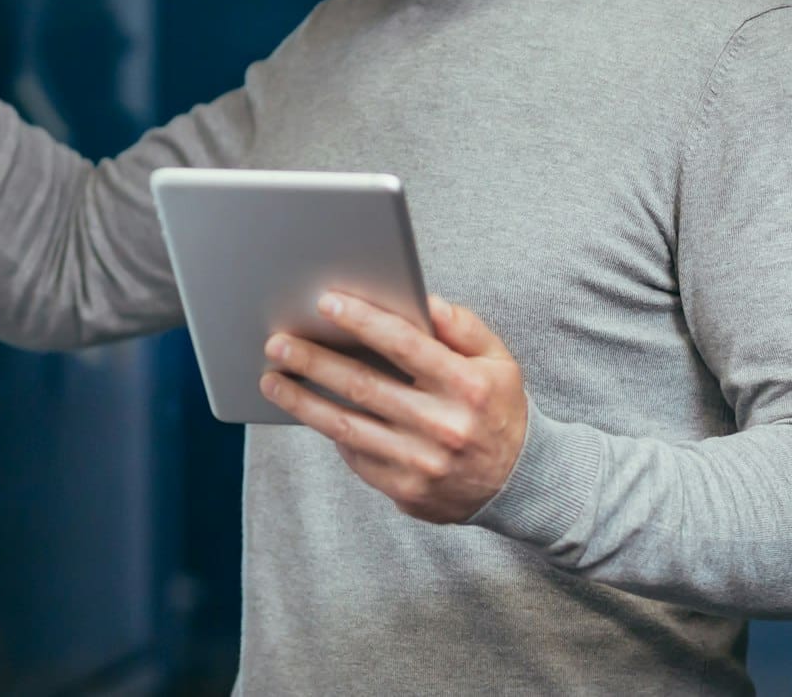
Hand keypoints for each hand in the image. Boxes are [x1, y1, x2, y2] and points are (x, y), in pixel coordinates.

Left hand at [261, 292, 526, 523]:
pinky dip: (330, 431)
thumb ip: (461, 326)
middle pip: (364, 386)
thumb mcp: (498, 360)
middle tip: (277, 342)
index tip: (325, 302)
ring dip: (303, 401)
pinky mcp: (406, 490)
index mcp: (467, 385)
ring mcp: (423, 463)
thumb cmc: (498, 407)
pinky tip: (308, 411)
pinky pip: (356, 457)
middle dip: (314, 360)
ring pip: (347, 426)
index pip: (405, 344)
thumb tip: (420, 300)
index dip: (362, 321)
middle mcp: (444, 425)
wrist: (519, 483)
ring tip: (272, 379)